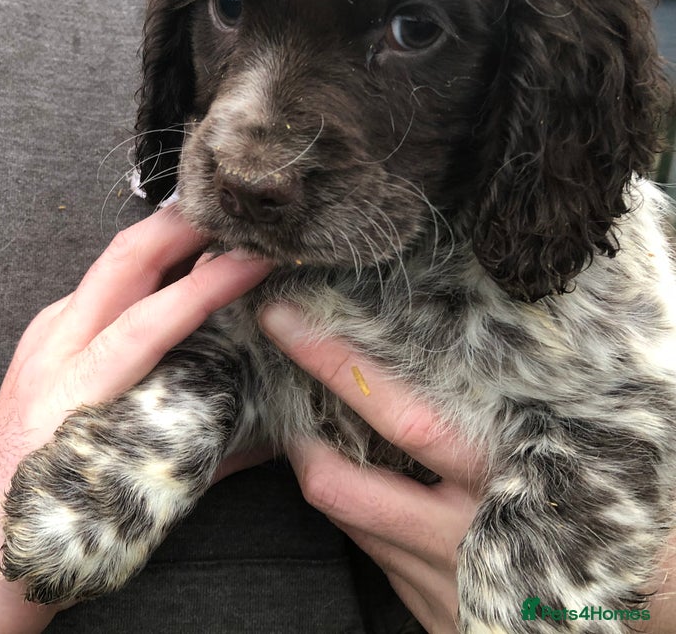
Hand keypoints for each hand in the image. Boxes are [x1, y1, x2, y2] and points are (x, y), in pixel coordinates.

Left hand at [0, 208, 272, 632]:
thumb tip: (270, 437)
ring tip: (216, 225)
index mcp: (72, 393)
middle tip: (236, 208)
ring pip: (108, 263)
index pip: (148, 320)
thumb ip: (203, 457)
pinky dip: (142, 267)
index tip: (256, 257)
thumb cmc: (54, 528)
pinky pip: (98, 285)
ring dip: (164, 237)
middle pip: (120, 260)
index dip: (208, 284)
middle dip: (181, 224)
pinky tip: (173, 267)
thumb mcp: (132, 499)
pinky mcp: (43, 339)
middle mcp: (52, 350)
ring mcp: (43, 338)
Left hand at [261, 303, 675, 631]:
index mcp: (503, 485)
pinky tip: (396, 498)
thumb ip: (512, 413)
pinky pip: (380, 559)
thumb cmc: (623, 514)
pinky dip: (374, 523)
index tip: (289, 321)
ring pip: (353, 525)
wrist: (662, 614)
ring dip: (338, 480)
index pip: (403, 416)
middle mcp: (460, 541)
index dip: (340, 367)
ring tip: (341, 442)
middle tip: (287, 399)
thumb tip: (471, 351)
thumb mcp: (572, 453)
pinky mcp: (439, 618)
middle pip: (343, 488)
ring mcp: (443, 587)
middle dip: (302, 443)